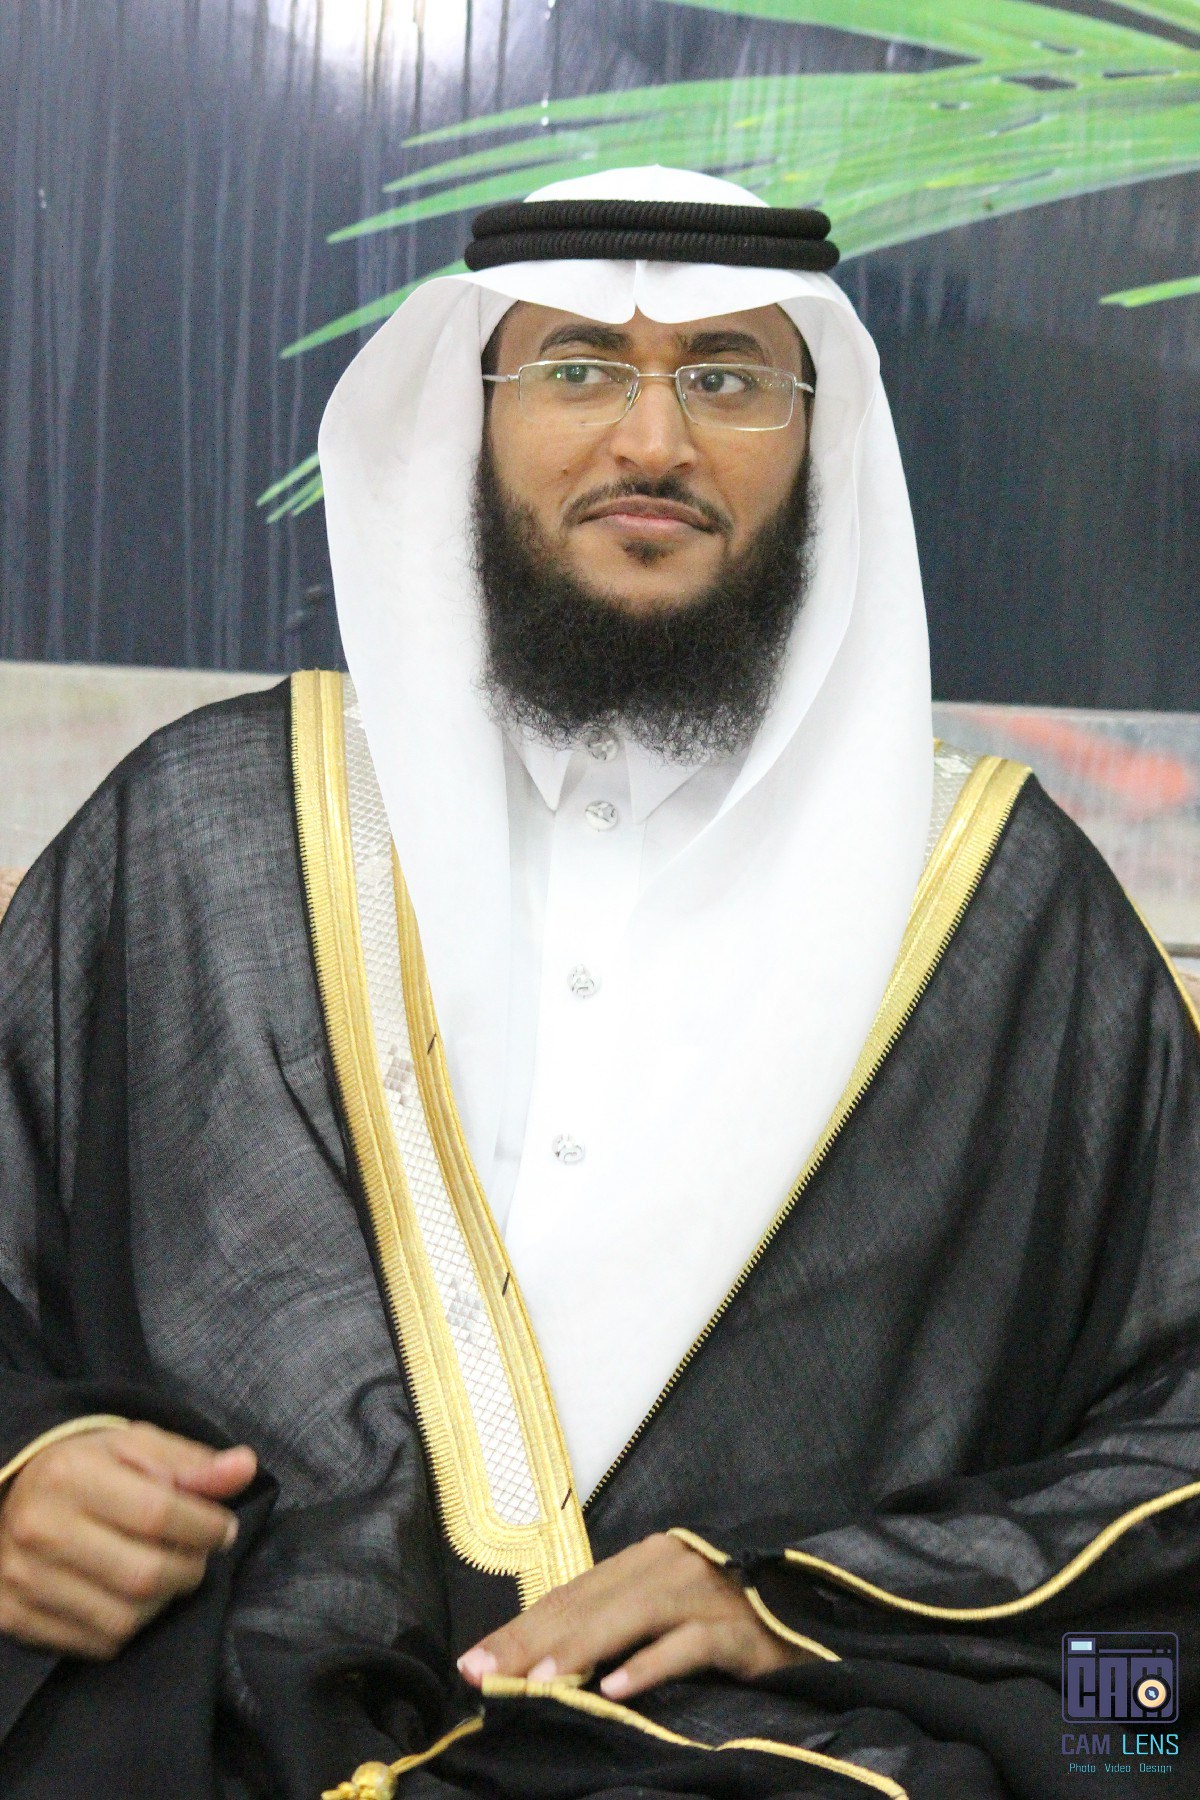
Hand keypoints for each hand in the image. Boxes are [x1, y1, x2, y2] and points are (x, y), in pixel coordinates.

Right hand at [0, 1422, 256, 1658]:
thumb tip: (245, 1467)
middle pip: (144, 1574)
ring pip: (124, 1617)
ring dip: (163, 1601)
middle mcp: (40, 1529)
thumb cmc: (87, 1469)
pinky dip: (129, 1626)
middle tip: (197, 1554)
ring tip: (165, 1572)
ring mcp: (23, 1579)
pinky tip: (131, 1596)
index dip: (206, 1526)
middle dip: (190, 1568)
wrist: (12, 1498)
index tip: (223, 1527)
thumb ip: (192, 1462)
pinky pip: (97, 1643)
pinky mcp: (15, 1617)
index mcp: (71, 1475)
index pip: (158, 1513)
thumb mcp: (137, 1448)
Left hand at [457, 1531, 805, 1701]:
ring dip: (580, 1651)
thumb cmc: (729, 1623)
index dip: (519, 1629)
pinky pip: (688, 1644)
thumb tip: (539, 1662)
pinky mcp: (738, 1624)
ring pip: (630, 1617)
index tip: (472, 1663)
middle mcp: (669, 1562)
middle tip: (485, 1676)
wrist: (813, 1614)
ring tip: (537, 1682)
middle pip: (588, 1604)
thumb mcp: (662, 1620)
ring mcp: (705, 1590)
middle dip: (530, 1642)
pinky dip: (651, 1664)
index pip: (568, 1597)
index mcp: (644, 1560)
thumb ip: (612, 1629)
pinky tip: (618, 1689)